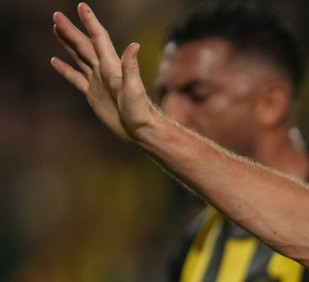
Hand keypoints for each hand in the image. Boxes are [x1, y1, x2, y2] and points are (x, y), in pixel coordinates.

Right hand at [51, 3, 155, 143]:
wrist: (140, 129)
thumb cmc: (140, 111)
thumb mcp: (134, 89)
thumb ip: (131, 67)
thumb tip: (134, 45)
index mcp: (111, 66)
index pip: (99, 39)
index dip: (90, 23)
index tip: (81, 7)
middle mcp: (103, 70)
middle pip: (84, 45)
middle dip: (70, 30)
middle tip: (56, 15)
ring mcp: (97, 81)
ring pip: (78, 57)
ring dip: (67, 43)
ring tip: (56, 29)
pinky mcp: (92, 93)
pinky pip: (75, 77)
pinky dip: (64, 69)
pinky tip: (54, 60)